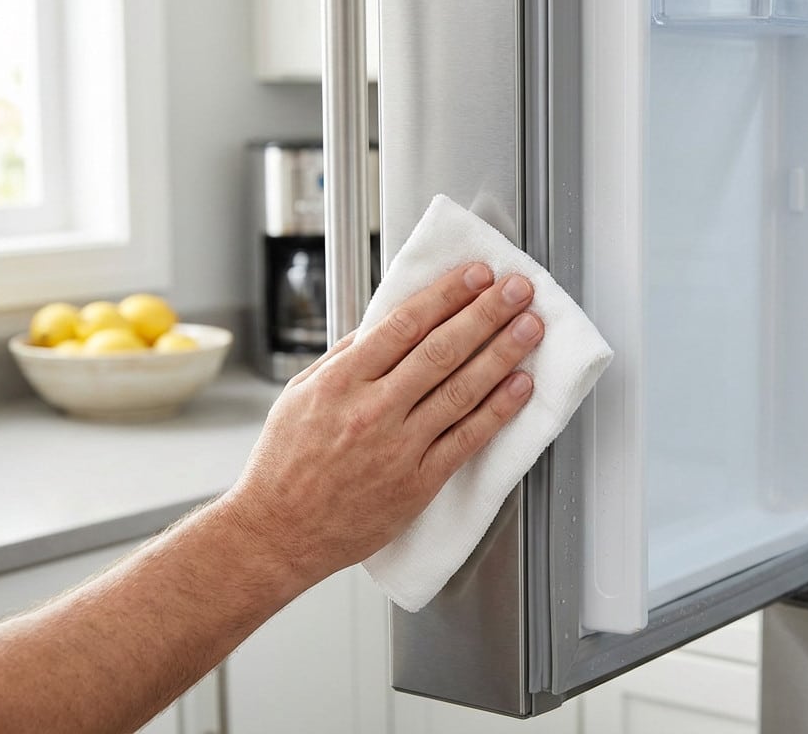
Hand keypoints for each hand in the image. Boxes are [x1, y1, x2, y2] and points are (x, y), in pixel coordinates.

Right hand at [222, 262, 543, 586]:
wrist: (277, 533)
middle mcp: (372, 410)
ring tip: (529, 327)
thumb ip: (344, 358)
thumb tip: (384, 324)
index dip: (447, 295)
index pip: (405, 324)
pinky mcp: (418, 483)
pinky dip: (498, 409)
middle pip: (441, 350)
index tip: (475, 275)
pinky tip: (520, 385)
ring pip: (461, 390)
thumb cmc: (284, 467)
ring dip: (502, 353)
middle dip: (486, 313)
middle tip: (517, 289)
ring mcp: (398, 448)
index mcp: (341, 382)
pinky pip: (467, 438)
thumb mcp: (299, 396)